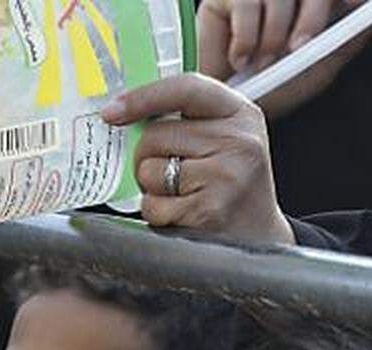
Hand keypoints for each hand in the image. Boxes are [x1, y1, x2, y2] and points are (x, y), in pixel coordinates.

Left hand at [99, 76, 294, 245]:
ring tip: (179, 194)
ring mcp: (226, 177)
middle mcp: (239, 142)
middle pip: (156, 134)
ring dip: (151, 187)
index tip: (111, 111)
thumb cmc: (231, 185)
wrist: (260, 238)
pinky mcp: (209, 211)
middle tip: (163, 171)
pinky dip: (157, 213)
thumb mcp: (226, 140)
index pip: (186, 88)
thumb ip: (189, 120)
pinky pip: (154, 205)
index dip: (143, 96)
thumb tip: (123, 112)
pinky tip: (181, 214)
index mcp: (242, 115)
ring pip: (150, 170)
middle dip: (145, 156)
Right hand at [197, 0, 362, 76]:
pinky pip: (245, 2)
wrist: (227, 107)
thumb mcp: (320, 66)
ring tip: (264, 63)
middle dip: (310, 14)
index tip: (358, 2)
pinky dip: (246, 38)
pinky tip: (241, 59)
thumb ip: (348, 38)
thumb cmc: (276, 87)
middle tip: (300, 47)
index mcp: (313, 2)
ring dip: (272, 35)